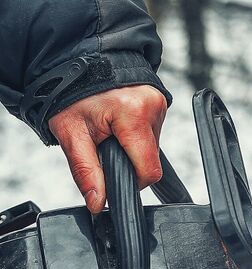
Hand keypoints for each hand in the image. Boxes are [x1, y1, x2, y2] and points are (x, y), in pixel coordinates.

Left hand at [48, 85, 167, 213]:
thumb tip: (98, 203)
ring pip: (152, 146)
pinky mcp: (161, 102)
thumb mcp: (70, 134)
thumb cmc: (70, 93)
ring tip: (109, 130)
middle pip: (150, 158)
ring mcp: (160, 103)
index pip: (147, 170)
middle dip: (128, 159)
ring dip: (132, 147)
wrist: (76, 61)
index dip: (131, 181)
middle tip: (104, 144)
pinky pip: (153, 132)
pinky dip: (136, 135)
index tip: (112, 174)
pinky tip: (119, 123)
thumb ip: (86, 172)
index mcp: (132, 114)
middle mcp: (152, 107)